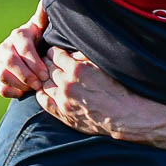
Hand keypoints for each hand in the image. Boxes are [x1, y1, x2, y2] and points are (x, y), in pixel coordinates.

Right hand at [0, 2, 49, 97]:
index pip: (23, 48)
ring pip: (2, 74)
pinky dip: (11, 92)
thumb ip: (43, 18)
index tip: (45, 74)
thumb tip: (45, 2)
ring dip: (19, 84)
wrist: (26, 54)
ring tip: (32, 88)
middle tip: (40, 84)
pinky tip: (23, 92)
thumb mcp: (42, 29)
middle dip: (27, 75)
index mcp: (18, 35)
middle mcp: (4, 47)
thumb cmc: (38, 41)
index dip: (34, 63)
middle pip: (10, 61)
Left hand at [34, 47, 149, 140]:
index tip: (53, 52)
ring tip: (47, 75)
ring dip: (45, 78)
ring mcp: (64, 100)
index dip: (53, 52)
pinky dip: (41, 94)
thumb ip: (84, 56)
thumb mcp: (102, 65)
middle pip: (48, 68)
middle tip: (48, 61)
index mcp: (77, 69)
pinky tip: (44, 90)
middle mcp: (67, 84)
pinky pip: (44, 102)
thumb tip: (70, 51)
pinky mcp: (63, 114)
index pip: (55, 55)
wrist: (123, 114)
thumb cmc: (117, 87)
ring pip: (44, 84)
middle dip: (47, 63)